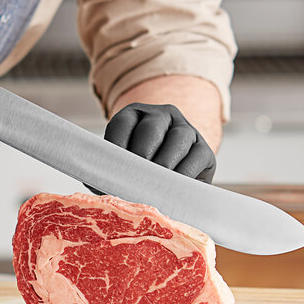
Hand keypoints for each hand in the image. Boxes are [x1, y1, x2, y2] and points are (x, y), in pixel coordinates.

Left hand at [86, 103, 215, 193]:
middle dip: (141, 155)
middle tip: (134, 178)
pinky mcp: (204, 149)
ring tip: (153, 185)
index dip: (115, 147)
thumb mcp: (122, 166)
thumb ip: (111, 169)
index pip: (122, 124)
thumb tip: (99, 182)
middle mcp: (161, 116)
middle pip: (151, 129)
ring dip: (164, 165)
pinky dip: (183, 174)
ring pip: (177, 140)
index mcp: (134, 115)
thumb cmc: (138, 174)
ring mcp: (185, 130)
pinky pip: (196, 158)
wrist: (173, 183)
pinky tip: (172, 188)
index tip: (110, 169)